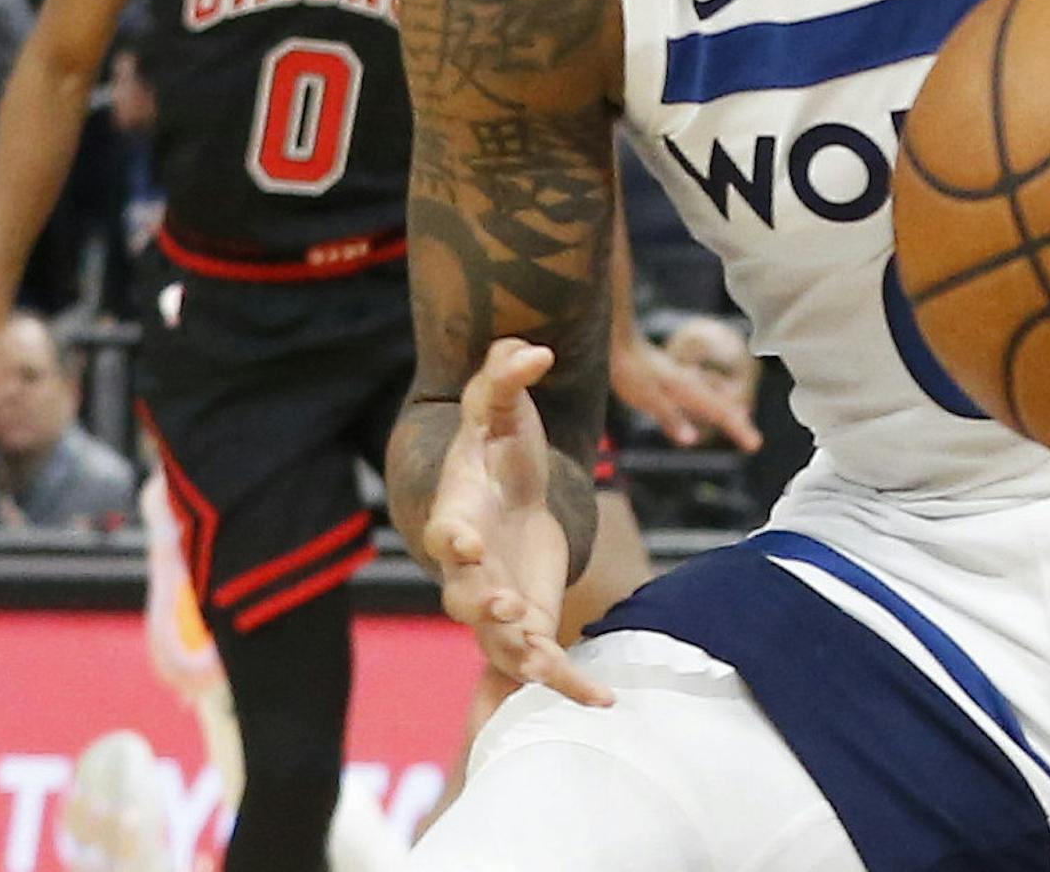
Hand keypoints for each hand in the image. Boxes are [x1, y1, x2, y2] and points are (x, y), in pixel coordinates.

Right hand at [425, 339, 608, 706]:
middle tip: (509, 607)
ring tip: (547, 663)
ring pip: (498, 642)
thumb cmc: (502, 447)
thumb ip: (506, 374)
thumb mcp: (502, 405)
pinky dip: (569, 686)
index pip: (446, 532)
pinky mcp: (530, 627)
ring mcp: (496, 606)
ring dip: (519, 654)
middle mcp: (469, 571)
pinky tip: (604, 700)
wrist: (515, 492)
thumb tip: (529, 349)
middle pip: (464, 598)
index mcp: (459, 516)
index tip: (466, 544)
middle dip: (483, 606)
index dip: (453, 541)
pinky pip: (543, 665)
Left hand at [608, 325, 762, 452]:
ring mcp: (681, 378)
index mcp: (688, 388)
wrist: (617, 341)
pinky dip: (710, 402)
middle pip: (720, 404)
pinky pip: (699, 392)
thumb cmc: (630, 371)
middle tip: (754, 442)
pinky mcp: (671, 378)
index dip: (738, 429)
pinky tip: (708, 404)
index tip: (756, 444)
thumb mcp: (647, 398)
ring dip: (726, 411)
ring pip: (711, 396)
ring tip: (740, 422)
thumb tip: (692, 441)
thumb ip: (670, 417)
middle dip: (737, 422)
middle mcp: (689, 382)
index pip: (719, 411)